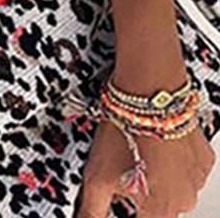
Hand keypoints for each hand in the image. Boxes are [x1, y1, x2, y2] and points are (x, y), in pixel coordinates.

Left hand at [77, 120, 214, 216]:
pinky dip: (172, 160)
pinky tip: (155, 143)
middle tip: (125, 166)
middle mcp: (184, 200)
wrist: (148, 91)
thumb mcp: (97, 176)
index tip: (124, 196)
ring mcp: (196, 178)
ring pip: (174, 187)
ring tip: (139, 150)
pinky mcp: (203, 157)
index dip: (131, 210)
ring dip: (158, 175)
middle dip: (142, 192)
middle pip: (158, 207)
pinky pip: (187, 167)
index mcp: (160, 211)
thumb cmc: (125, 130)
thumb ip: (93, 209)